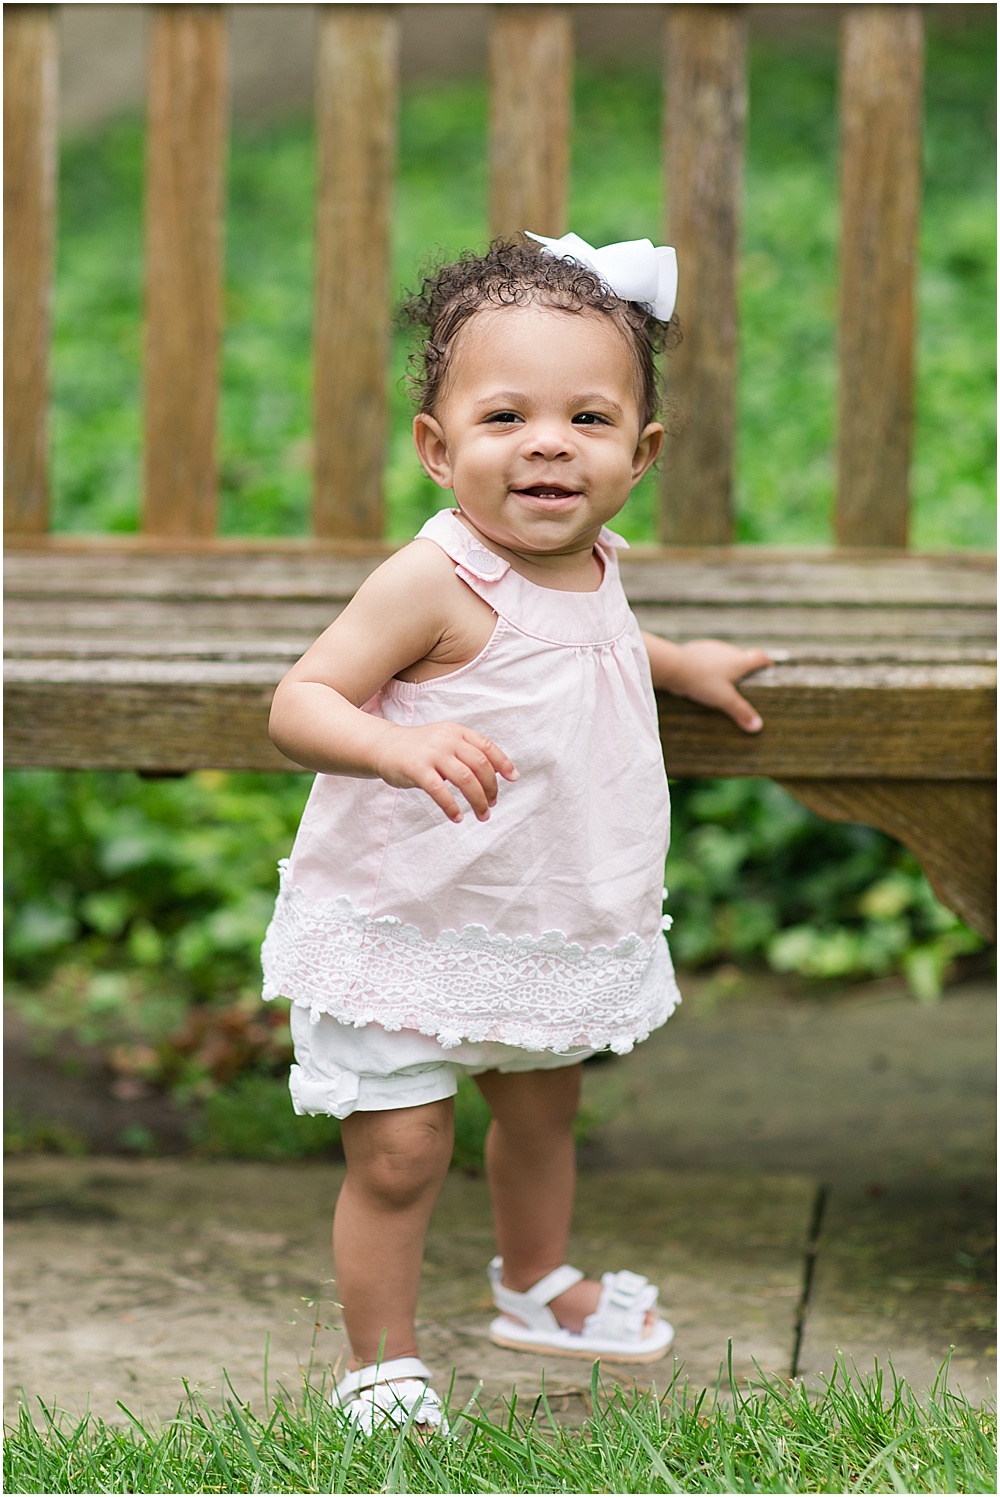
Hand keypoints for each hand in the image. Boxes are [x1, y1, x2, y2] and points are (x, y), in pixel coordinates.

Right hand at [374, 721, 518, 822]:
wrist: (384, 746)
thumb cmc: (420, 749)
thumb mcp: (445, 741)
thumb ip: (466, 752)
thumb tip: (495, 775)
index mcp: (457, 732)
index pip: (487, 747)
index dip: (503, 763)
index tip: (513, 779)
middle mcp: (447, 740)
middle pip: (480, 765)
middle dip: (490, 788)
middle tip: (492, 804)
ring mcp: (432, 754)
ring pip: (465, 779)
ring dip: (477, 801)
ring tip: (482, 815)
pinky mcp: (417, 769)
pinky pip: (440, 791)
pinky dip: (452, 807)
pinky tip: (457, 817)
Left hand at [668, 640, 772, 732]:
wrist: (675, 668)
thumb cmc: (703, 682)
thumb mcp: (725, 700)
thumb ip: (741, 712)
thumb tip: (757, 726)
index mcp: (739, 660)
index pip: (759, 657)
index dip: (766, 663)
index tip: (769, 668)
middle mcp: (727, 651)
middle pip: (742, 657)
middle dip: (744, 669)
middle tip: (745, 683)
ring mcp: (711, 649)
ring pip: (723, 657)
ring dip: (725, 667)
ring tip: (723, 683)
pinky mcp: (696, 650)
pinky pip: (707, 659)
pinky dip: (708, 667)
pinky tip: (703, 678)